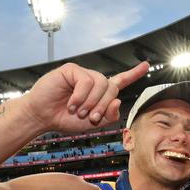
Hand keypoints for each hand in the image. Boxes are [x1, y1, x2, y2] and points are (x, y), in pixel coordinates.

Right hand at [23, 62, 148, 132]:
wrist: (42, 117)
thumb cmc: (64, 119)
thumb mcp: (91, 123)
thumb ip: (108, 115)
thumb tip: (118, 101)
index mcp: (100, 92)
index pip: (120, 81)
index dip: (133, 74)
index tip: (146, 66)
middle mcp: (93, 81)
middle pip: (112, 88)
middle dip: (104, 105)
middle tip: (92, 118)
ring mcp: (83, 74)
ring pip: (101, 84)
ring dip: (92, 102)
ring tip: (79, 112)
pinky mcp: (71, 70)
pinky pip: (86, 81)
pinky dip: (80, 96)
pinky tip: (71, 104)